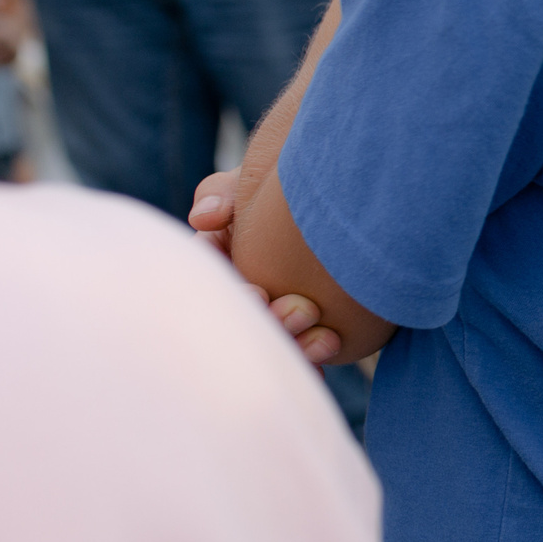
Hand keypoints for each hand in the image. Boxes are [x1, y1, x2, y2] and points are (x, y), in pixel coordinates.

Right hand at [189, 170, 345, 363]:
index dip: (236, 295)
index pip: (214, 285)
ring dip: (296, 345)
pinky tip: (335, 348)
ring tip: (326, 338)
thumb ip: (223, 193)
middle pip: (247, 321)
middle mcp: (241, 293)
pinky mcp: (306, 329)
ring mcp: (273, 314)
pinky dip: (314, 358)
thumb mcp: (251, 183)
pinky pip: (303, 353)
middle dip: (271, 322)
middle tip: (302, 311)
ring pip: (276, 341)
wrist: (339, 198)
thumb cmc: (281, 186)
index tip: (259, 293)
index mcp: (216, 260)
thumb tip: (203, 217)